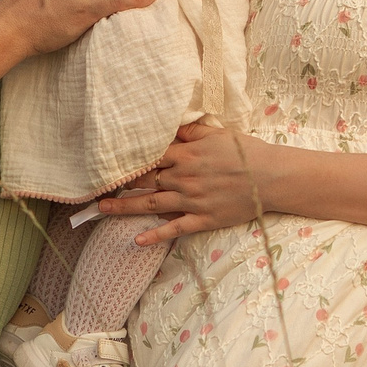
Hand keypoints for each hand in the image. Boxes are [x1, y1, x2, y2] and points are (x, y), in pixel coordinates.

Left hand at [95, 122, 281, 245]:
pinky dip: (154, 235)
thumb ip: (191, 131)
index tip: (106, 159)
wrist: (271, 178)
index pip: (148, 156)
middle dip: (119, 183)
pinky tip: (136, 240)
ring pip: (151, 205)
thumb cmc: (247, 152)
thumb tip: (170, 125)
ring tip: (102, 208)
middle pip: (144, 180)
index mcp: (186, 155)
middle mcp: (184, 177)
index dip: (126, 158)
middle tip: (94, 185)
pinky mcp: (202, 219)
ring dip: (125, 207)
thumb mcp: (218, 133)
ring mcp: (191, 200)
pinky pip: (174, 229)